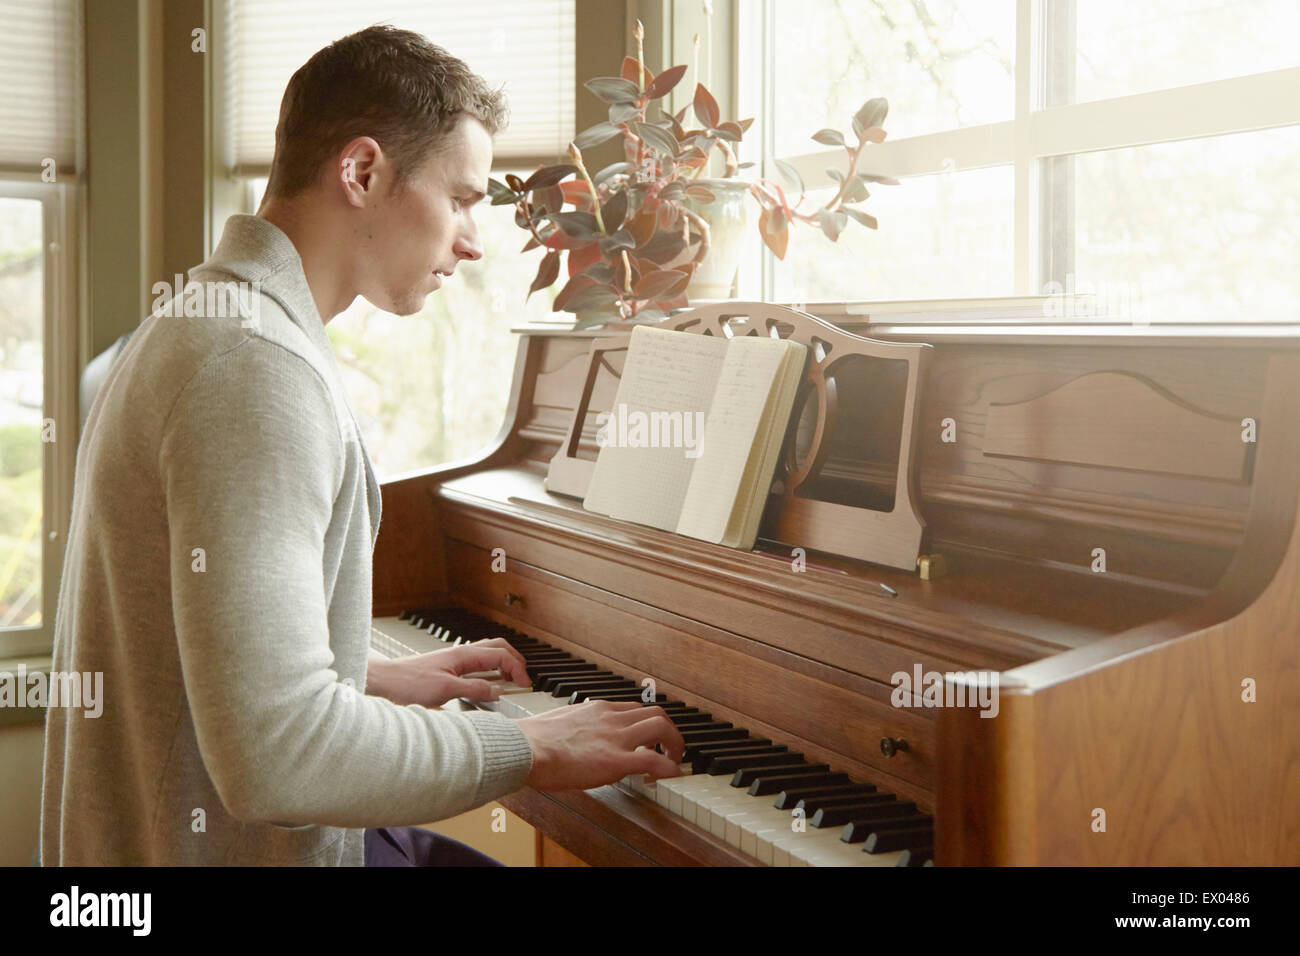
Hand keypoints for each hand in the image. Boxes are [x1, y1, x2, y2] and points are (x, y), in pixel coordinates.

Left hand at [368, 638, 529, 707]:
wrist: (384, 683)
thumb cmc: (407, 683)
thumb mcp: (445, 690)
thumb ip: (474, 689)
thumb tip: (497, 691)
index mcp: (464, 655)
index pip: (501, 655)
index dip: (517, 669)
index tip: (524, 684)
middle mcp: (461, 654)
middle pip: (498, 648)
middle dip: (515, 661)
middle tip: (523, 678)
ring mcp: (455, 660)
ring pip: (488, 654)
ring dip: (503, 664)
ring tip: (510, 680)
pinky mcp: (449, 669)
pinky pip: (477, 665)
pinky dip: (490, 672)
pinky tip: (487, 685)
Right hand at [516, 700, 684, 790]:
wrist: (524, 748)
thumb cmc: (533, 741)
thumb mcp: (561, 723)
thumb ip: (578, 727)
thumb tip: (578, 739)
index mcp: (597, 709)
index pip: (634, 709)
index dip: (646, 724)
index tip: (648, 739)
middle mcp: (611, 718)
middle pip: (656, 713)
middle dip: (669, 731)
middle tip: (670, 749)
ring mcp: (616, 737)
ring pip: (662, 727)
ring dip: (674, 745)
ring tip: (673, 762)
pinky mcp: (616, 760)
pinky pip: (655, 760)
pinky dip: (670, 768)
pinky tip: (672, 777)